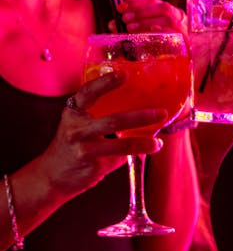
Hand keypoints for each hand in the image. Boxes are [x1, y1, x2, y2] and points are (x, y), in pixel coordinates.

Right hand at [40, 72, 168, 197]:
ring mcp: (82, 147)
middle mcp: (76, 128)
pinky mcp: (90, 164)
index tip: (124, 74)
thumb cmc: (75, 145)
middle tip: (161, 113)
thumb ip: (104, 116)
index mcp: (74, 111)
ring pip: (120, 144)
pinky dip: (136, 153)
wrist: (53, 175)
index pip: (87, 92)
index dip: (105, 82)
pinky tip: (148, 149)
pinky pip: (119, 157)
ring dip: (143, 143)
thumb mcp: (81, 125)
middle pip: (112, 120)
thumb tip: (143, 110)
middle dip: (139, 117)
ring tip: (158, 142)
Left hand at [114, 0, 186, 35]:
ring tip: (131, 27)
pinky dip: (161, 31)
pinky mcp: (185, 39)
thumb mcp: (142, 31)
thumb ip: (129, 26)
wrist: (183, 55)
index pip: (151, 0)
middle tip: (125, 18)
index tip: (120, 8)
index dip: (135, 2)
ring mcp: (182, 26)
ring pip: (167, 18)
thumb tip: (112, 24)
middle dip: (141, 11)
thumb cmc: (159, 41)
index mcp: (165, 10)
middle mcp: (176, 15)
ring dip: (147, 21)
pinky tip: (150, 32)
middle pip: (162, 7)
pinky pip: (174, 32)